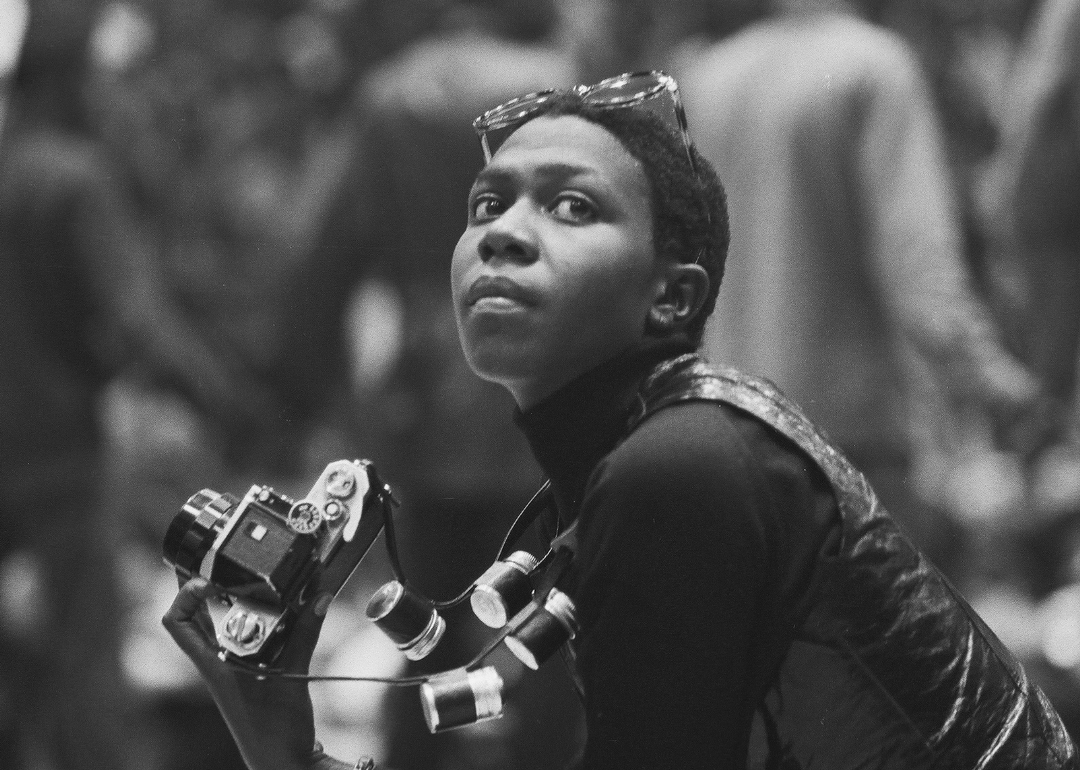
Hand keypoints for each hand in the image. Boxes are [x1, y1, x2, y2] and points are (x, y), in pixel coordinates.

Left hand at [162, 578, 346, 769]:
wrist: (283, 764)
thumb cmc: (276, 732)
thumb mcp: (292, 677)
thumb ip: (305, 635)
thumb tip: (319, 596)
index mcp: (214, 666)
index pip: (177, 624)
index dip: (184, 595)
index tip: (206, 577)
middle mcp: (217, 665)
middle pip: (194, 620)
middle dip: (204, 590)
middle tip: (226, 566)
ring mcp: (232, 671)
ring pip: (219, 629)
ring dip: (230, 604)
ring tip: (251, 581)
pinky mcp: (250, 676)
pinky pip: (244, 641)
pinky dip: (256, 622)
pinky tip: (278, 612)